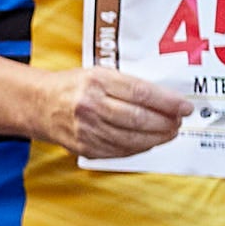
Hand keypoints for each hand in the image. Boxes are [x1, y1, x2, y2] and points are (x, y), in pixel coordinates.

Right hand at [43, 64, 191, 158]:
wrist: (40, 105)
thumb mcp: (99, 74)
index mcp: (96, 82)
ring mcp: (87, 130)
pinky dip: (140, 147)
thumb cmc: (73, 87)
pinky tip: (149, 141)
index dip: (167, 102)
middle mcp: (90, 106)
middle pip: (138, 119)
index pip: (140, 93)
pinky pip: (121, 151)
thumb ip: (129, 85)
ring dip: (157, 138)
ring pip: (132, 139)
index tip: (185, 107)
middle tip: (179, 121)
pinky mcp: (86, 148)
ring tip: (169, 132)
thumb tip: (166, 101)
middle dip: (166, 123)